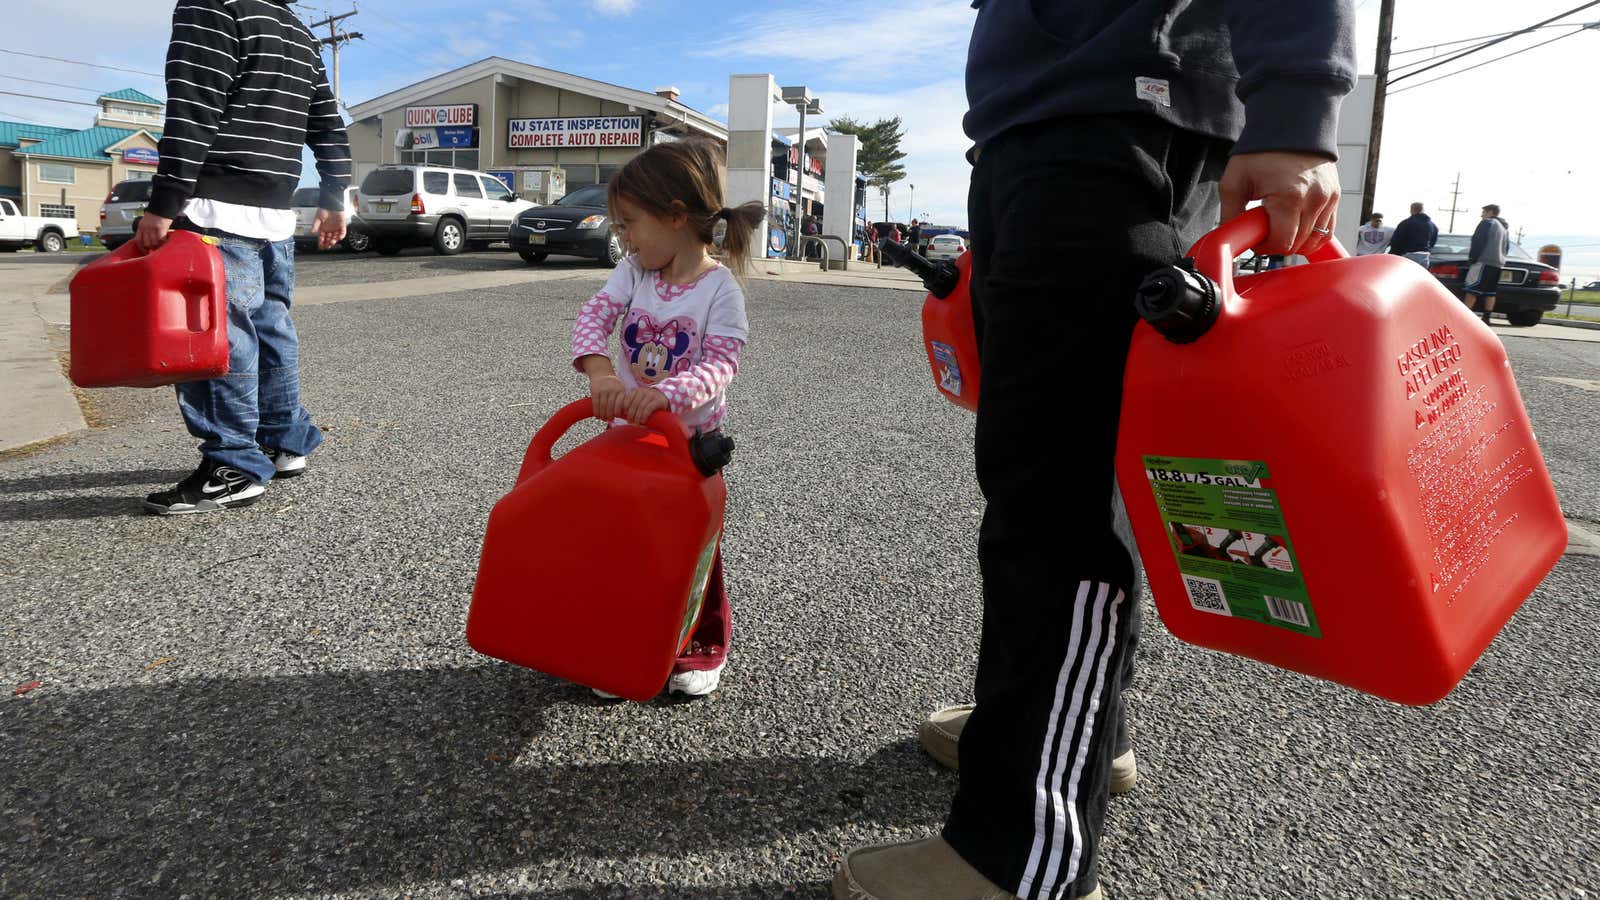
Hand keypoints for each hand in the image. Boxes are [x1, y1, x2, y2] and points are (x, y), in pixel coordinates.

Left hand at [135, 214, 172, 251]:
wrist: (162, 205)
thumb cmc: (156, 214)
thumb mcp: (148, 222)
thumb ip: (147, 230)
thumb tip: (149, 240)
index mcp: (141, 226)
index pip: (138, 241)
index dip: (141, 248)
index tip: (145, 252)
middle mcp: (145, 228)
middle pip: (146, 243)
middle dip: (151, 248)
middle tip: (155, 250)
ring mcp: (152, 228)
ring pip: (153, 243)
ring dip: (158, 247)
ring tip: (161, 247)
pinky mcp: (160, 228)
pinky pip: (161, 240)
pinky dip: (164, 243)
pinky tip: (166, 243)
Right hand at [313, 208, 345, 250]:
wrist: (331, 204)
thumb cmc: (323, 210)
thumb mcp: (317, 218)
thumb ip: (315, 225)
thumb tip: (311, 232)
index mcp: (323, 228)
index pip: (322, 237)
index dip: (321, 242)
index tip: (321, 245)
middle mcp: (329, 229)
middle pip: (329, 239)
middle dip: (328, 243)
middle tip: (327, 246)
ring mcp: (336, 228)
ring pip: (335, 237)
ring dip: (334, 240)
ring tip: (332, 242)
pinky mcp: (342, 225)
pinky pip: (342, 232)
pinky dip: (341, 235)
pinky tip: (339, 237)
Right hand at [588, 374, 625, 419]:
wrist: (602, 373)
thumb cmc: (613, 385)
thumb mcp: (621, 388)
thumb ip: (623, 399)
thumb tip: (625, 414)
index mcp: (620, 389)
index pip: (620, 403)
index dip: (618, 411)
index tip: (617, 417)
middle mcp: (612, 389)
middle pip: (611, 406)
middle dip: (610, 415)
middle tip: (610, 420)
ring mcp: (603, 390)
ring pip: (603, 406)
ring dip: (603, 415)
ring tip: (604, 419)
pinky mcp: (595, 391)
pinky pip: (595, 404)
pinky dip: (596, 411)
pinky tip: (597, 416)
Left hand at [622, 387, 668, 423]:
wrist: (664, 398)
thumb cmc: (648, 403)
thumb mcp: (639, 401)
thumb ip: (632, 405)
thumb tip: (620, 415)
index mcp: (636, 391)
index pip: (627, 398)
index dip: (624, 408)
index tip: (623, 415)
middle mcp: (643, 391)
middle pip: (634, 403)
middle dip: (631, 414)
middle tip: (630, 422)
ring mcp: (651, 395)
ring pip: (641, 406)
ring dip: (637, 416)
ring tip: (636, 423)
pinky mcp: (658, 400)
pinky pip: (649, 408)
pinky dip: (644, 415)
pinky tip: (643, 421)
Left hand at [1219, 152, 1340, 255]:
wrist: (1290, 123)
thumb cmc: (1263, 150)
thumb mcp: (1235, 181)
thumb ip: (1230, 213)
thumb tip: (1230, 236)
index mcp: (1290, 198)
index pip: (1282, 243)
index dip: (1266, 247)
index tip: (1257, 237)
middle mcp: (1314, 199)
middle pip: (1298, 244)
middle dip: (1279, 243)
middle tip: (1266, 228)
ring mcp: (1328, 198)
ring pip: (1315, 240)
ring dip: (1296, 240)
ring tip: (1281, 224)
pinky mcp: (1335, 195)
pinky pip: (1327, 229)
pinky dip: (1312, 233)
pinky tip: (1297, 224)